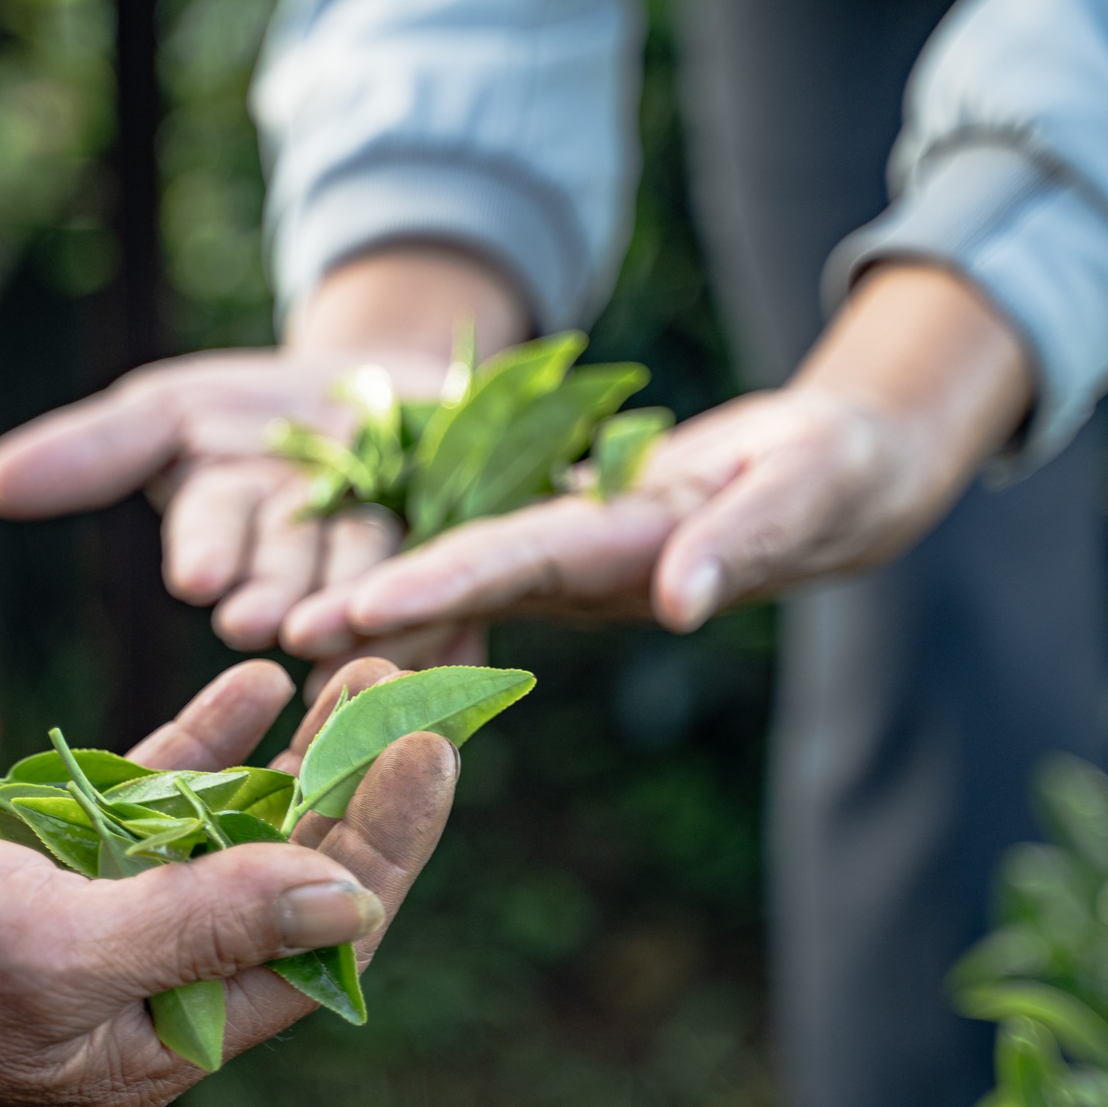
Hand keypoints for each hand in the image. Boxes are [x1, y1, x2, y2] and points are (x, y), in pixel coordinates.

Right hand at [0, 246, 524, 683]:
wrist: (399, 389)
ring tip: (346, 619)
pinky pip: (460, 590)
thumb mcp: (176, 409)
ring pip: (372, 586)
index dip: (208, 549)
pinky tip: (459, 614)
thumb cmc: (263, 409)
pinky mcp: (456, 581)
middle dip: (278, 595)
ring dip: (358, 604)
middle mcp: (297, 572)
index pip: (213, 534)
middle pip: (292, 578)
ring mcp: (377, 575)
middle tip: (267, 617)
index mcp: (228, 533)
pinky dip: (455, 602)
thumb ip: (96, 450)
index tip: (198, 575)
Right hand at [0, 657, 456, 1106]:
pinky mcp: (60, 852)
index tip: (431, 745)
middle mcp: (160, 975)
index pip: (325, 935)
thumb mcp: (56, 951)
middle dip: (357, 783)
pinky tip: (261, 677)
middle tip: (409, 685)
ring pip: (236, 823)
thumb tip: (350, 898)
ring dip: (296, 753)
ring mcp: (111, 907)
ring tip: (355, 668)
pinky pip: (158, 790)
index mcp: (176, 1029)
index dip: (388, 840)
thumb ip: (204, 926)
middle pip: (295, 872)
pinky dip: (208, 738)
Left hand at [282, 263, 1036, 644]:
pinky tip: (337, 565)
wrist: (843, 475)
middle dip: (367, 611)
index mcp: (627, 556)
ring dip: (370, 596)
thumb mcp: (807, 495)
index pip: (517, 567)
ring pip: (456, 577)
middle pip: (461, 585)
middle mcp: (583, 569)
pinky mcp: (568, 531)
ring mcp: (572, 557)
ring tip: (268, 611)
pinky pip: (480, 547)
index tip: (355, 611)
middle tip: (264, 631)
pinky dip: (415, 561)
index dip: (437, 586)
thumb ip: (742, 542)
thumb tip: (679, 603)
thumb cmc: (839, 478)